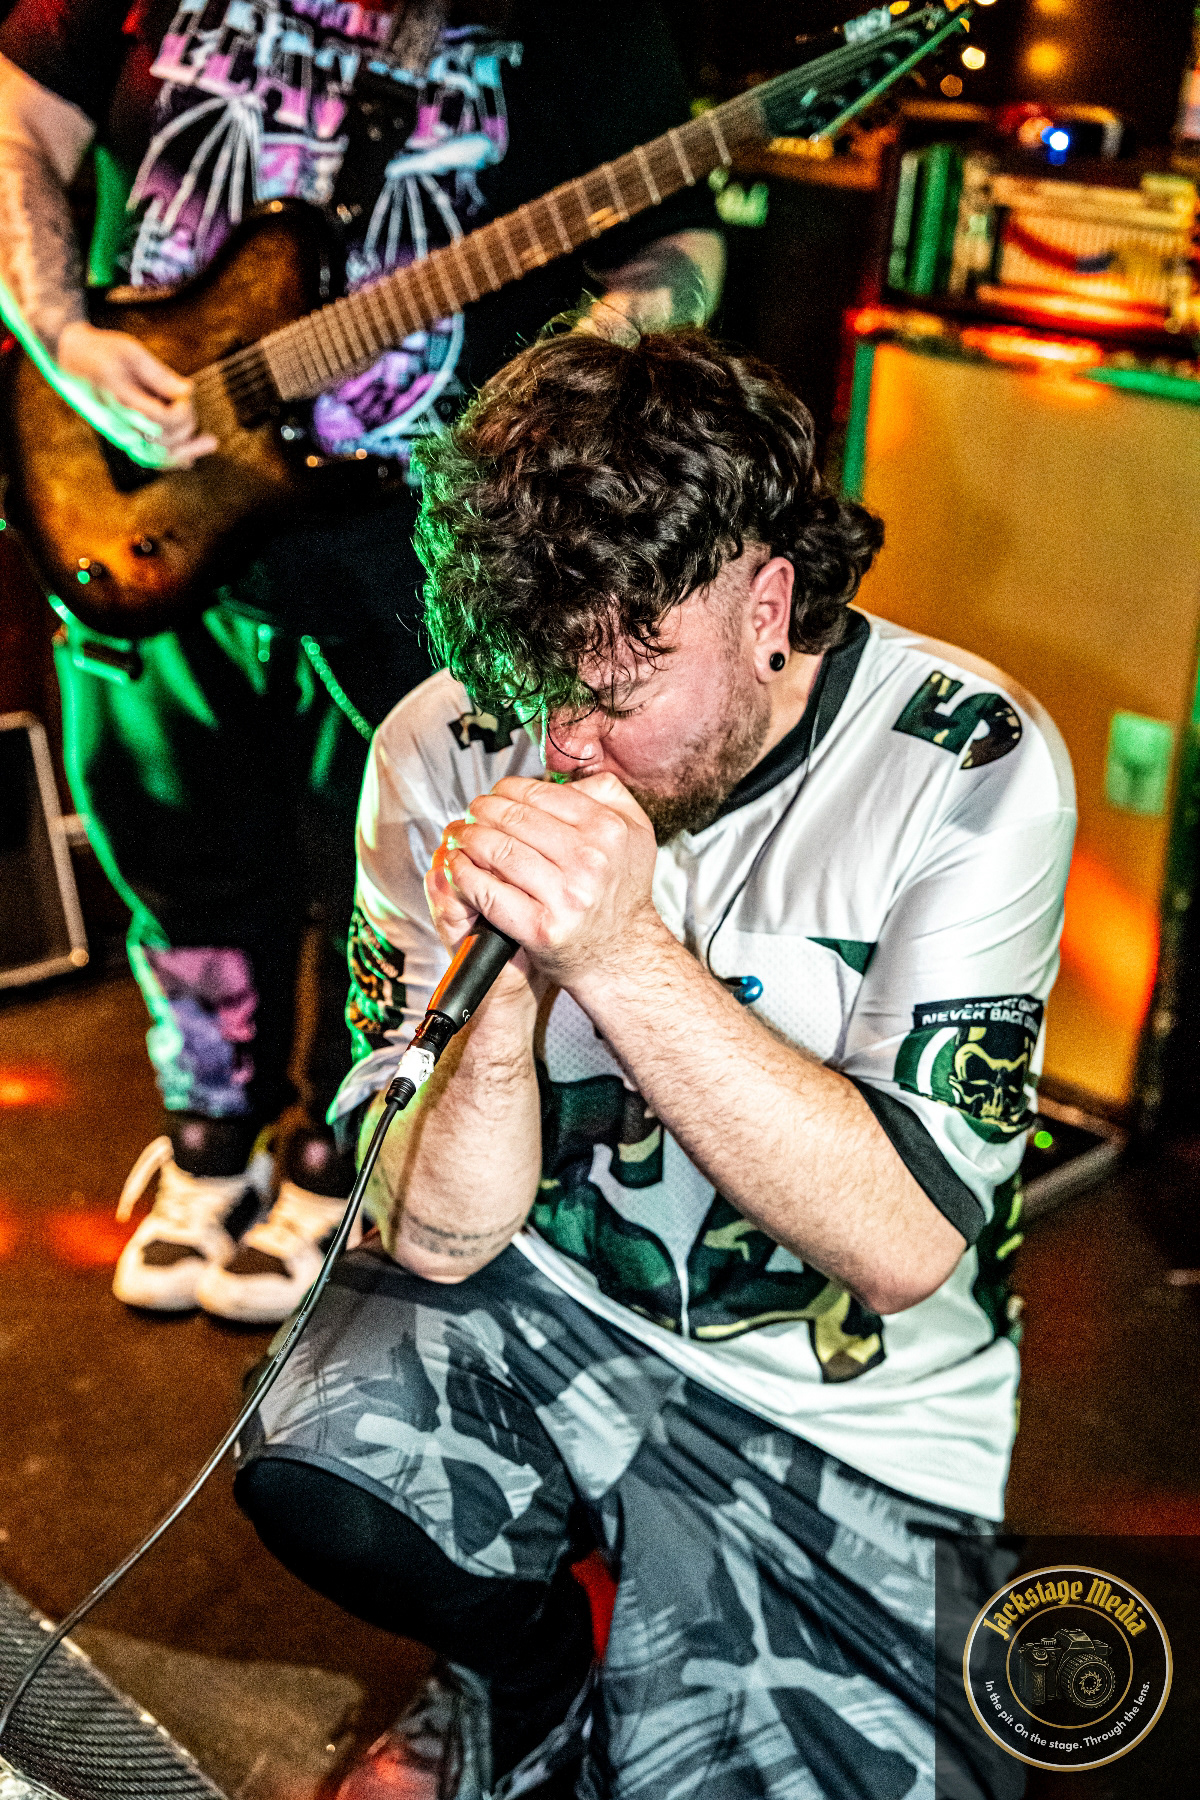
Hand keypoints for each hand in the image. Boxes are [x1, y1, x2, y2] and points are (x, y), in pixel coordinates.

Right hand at [56, 321, 218, 465]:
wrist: (68, 360)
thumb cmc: (101, 350)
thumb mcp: (130, 351)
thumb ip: (160, 375)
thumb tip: (189, 391)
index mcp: (121, 400)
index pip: (164, 419)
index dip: (183, 407)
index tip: (185, 389)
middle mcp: (120, 424)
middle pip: (165, 440)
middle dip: (187, 423)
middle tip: (188, 401)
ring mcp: (119, 434)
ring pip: (157, 457)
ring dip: (186, 452)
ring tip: (211, 443)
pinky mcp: (120, 437)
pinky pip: (146, 458)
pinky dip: (169, 460)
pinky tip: (189, 460)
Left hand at [436, 772, 664, 990]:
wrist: (621, 951)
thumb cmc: (620, 889)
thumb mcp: (634, 831)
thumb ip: (605, 792)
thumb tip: (560, 775)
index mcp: (608, 830)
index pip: (539, 794)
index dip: (506, 789)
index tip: (495, 794)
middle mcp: (590, 861)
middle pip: (513, 819)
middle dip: (481, 811)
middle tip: (472, 813)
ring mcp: (565, 896)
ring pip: (497, 851)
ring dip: (468, 839)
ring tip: (461, 836)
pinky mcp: (541, 928)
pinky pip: (488, 891)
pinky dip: (464, 873)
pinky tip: (459, 866)